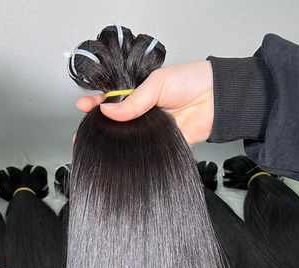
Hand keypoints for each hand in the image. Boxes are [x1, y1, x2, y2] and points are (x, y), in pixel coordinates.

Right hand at [76, 61, 213, 144]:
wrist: (217, 99)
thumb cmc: (190, 81)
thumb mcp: (156, 83)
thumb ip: (133, 101)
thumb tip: (107, 111)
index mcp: (139, 91)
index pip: (112, 98)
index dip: (96, 103)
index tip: (82, 107)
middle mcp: (143, 111)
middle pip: (116, 121)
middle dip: (99, 126)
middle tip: (82, 133)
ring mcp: (151, 128)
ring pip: (128, 137)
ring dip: (113, 142)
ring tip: (95, 145)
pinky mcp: (162, 143)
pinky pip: (144, 150)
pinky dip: (132, 153)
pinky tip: (119, 155)